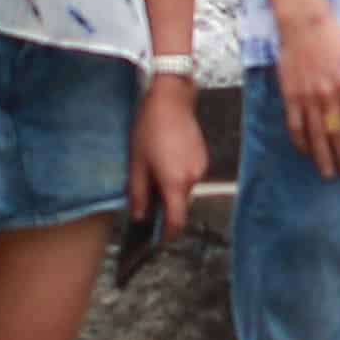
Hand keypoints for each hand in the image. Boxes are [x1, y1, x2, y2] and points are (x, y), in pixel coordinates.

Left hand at [127, 82, 208, 236]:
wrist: (171, 99)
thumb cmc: (150, 129)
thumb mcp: (136, 163)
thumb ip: (138, 194)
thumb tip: (139, 216)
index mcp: (176, 182)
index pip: (176, 221)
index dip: (167, 234)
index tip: (157, 240)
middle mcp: (193, 178)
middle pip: (180, 205)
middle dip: (165, 208)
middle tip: (146, 204)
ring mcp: (200, 166)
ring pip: (184, 190)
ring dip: (170, 190)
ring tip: (152, 177)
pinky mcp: (202, 157)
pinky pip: (189, 176)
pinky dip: (177, 177)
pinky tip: (163, 163)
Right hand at [275, 3, 339, 178]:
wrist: (305, 27)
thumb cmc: (339, 43)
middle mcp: (329, 94)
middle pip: (339, 133)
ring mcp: (308, 97)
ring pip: (317, 134)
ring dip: (323, 157)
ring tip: (329, 173)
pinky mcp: (290, 97)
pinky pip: (295, 125)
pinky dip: (300, 142)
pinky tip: (306, 153)